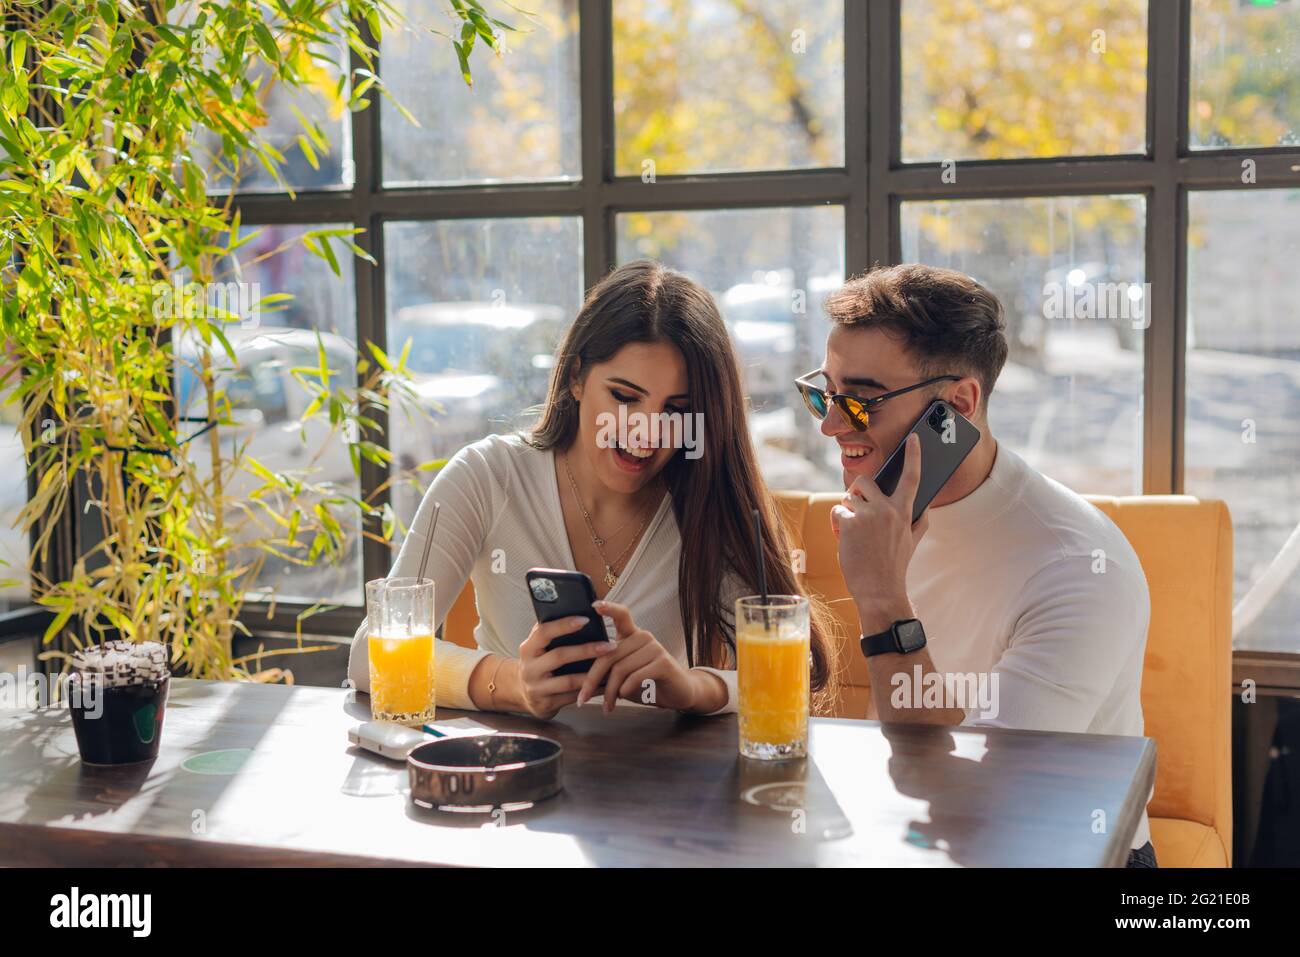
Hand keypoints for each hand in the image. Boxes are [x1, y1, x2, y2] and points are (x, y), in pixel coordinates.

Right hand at [515, 615, 618, 719]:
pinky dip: (591, 691)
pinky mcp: (546, 704)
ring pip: (568, 681)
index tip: (586, 619)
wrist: (522, 693)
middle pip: (560, 656)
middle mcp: (529, 668)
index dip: (564, 625)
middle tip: (610, 645)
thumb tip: (577, 611)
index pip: (544, 632)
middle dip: (587, 650)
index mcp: (527, 648)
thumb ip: (551, 632)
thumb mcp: (538, 647)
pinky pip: (573, 697)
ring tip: (612, 667)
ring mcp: (536, 688)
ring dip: (592, 674)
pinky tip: (606, 685)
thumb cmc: (538, 662)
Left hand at [577, 600, 700, 712]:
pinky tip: (623, 697)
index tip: (593, 604)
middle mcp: (643, 636)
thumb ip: (607, 669)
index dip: (608, 608)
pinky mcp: (663, 662)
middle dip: (592, 679)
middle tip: (582, 699)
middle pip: (608, 654)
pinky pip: (635, 677)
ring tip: (607, 706)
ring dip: (610, 692)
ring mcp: (654, 647)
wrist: (679, 694)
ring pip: (620, 669)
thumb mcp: (623, 674)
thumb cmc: (646, 683)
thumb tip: (576, 677)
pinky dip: (625, 690)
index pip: (621, 615)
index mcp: (632, 635)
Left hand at [830, 432, 929, 626]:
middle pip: (865, 482)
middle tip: (857, 510)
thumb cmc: (894, 567)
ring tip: (853, 531)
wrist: (879, 590)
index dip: (914, 455)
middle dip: (856, 493)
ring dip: (847, 511)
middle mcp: (888, 509)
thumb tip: (926, 508)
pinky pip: (838, 511)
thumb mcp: (913, 543)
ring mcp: (868, 515)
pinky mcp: (849, 522)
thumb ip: (919, 523)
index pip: (912, 478)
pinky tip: (844, 538)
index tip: (914, 438)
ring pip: (848, 497)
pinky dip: (837, 524)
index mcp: (905, 512)